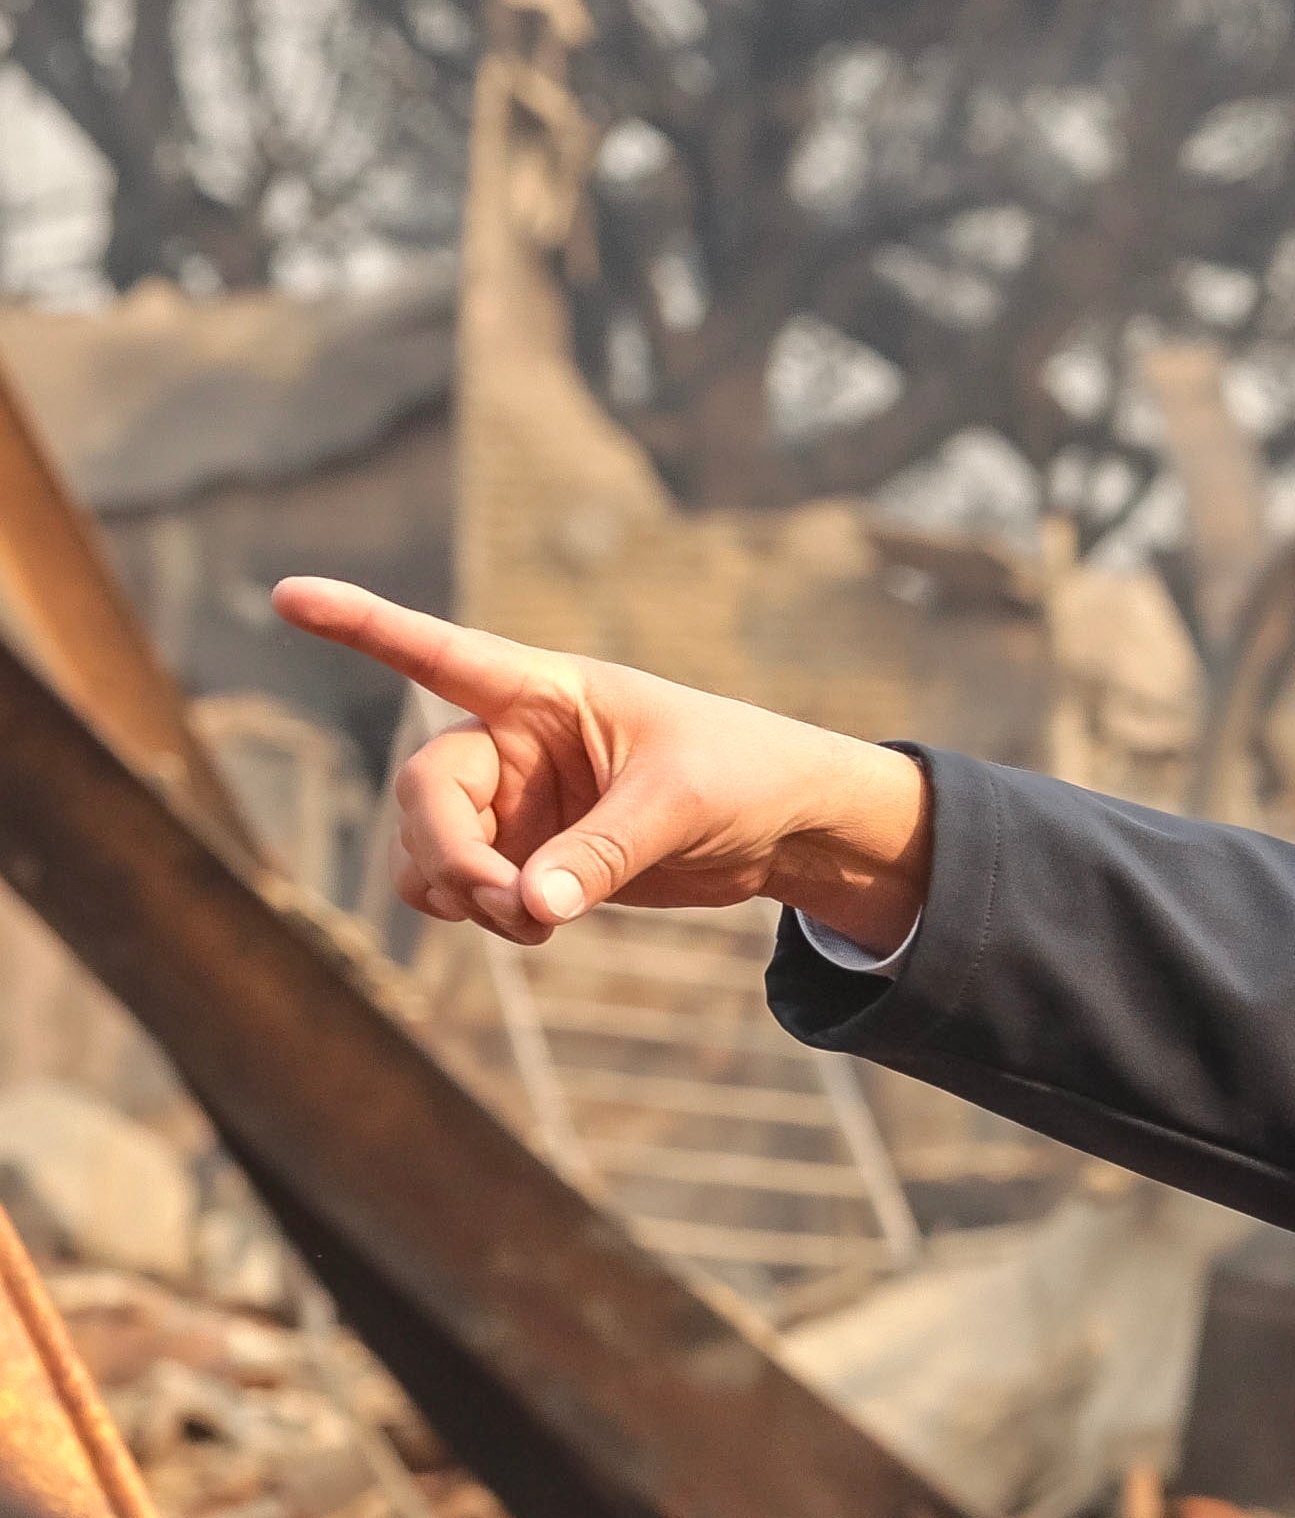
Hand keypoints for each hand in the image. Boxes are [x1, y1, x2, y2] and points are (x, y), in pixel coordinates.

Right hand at [268, 577, 935, 949]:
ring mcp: (513, 802)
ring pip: (429, 849)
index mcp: (543, 691)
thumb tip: (530, 905)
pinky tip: (533, 923)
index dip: (360, 624)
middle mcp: (511, 742)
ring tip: (536, 921)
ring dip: (461, 893)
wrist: (784, 824)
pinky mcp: (527, 855)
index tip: (286, 594)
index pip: (437, 652)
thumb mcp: (680, 805)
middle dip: (451, 856)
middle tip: (510, 906)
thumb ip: (603, 853)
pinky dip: (479, 911)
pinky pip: (460, 888)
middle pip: (425, 795)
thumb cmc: (742, 775)